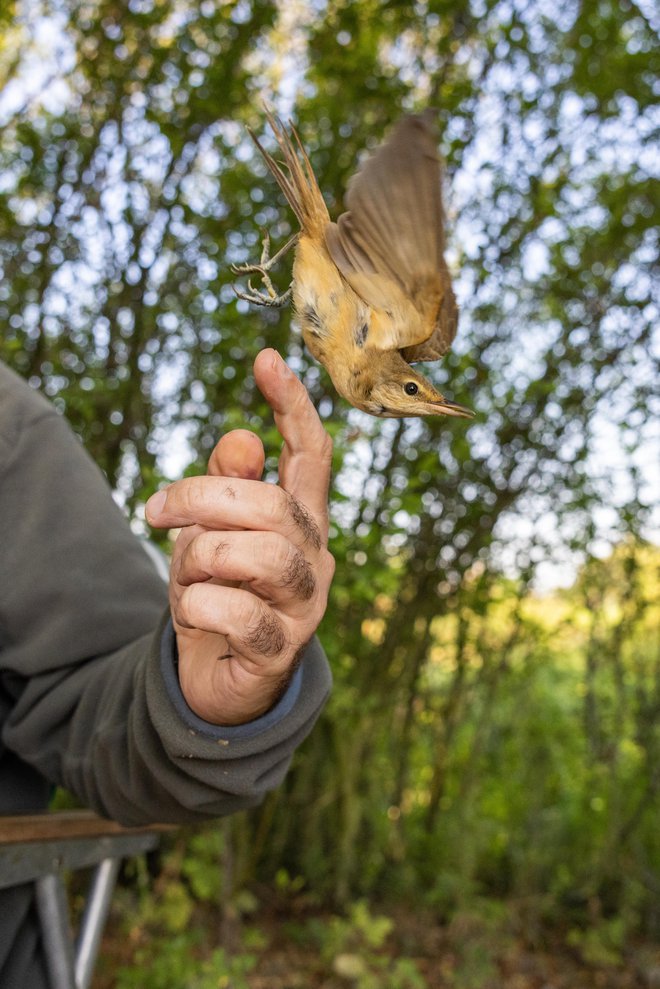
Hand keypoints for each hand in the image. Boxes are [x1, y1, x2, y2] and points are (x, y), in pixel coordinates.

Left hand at [145, 349, 333, 725]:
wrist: (222, 682)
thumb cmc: (221, 595)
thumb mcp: (214, 534)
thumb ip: (230, 487)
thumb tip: (243, 437)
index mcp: (302, 521)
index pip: (311, 456)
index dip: (292, 407)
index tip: (266, 358)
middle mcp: (315, 557)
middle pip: (271, 504)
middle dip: (202, 498)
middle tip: (155, 510)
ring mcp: (305, 606)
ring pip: (261, 555)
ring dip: (202, 557)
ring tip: (184, 574)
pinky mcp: (281, 649)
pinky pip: (237, 613)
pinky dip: (199, 606)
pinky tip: (192, 612)